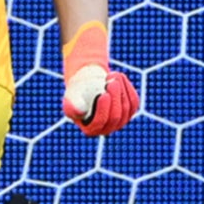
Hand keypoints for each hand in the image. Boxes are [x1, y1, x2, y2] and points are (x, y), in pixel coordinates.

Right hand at [61, 21, 138, 135]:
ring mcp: (120, 121)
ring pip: (127, 107)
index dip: (103, 109)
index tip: (104, 94)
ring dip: (122, 89)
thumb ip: (72, 106)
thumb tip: (80, 111)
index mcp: (91, 129)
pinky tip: (120, 77)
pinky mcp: (129, 111)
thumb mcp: (70, 98)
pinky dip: (127, 87)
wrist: (88, 84)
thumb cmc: (77, 92)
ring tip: (113, 74)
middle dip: (115, 97)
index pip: (100, 122)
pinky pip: (133, 101)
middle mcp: (107, 128)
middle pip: (116, 116)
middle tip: (112, 81)